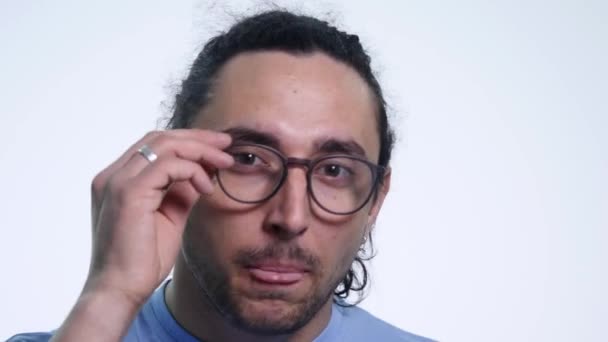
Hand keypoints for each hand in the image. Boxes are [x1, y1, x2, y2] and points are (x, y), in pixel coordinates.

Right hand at [85, 129, 232, 305]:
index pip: (154, 144)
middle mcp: (113, 175)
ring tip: (224, 163)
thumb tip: (204, 172)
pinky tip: (206, 188)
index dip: (188, 141)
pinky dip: (193, 171)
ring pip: (165, 144)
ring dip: (200, 150)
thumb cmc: (142, 259)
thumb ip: (181, 191)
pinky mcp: (128, 192)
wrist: (120, 289)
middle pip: (160, 138)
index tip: (217, 146)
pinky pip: (168, 165)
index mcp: (117, 179)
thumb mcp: (169, 215)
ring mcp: (117, 181)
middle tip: (226, 144)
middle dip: (198, 138)